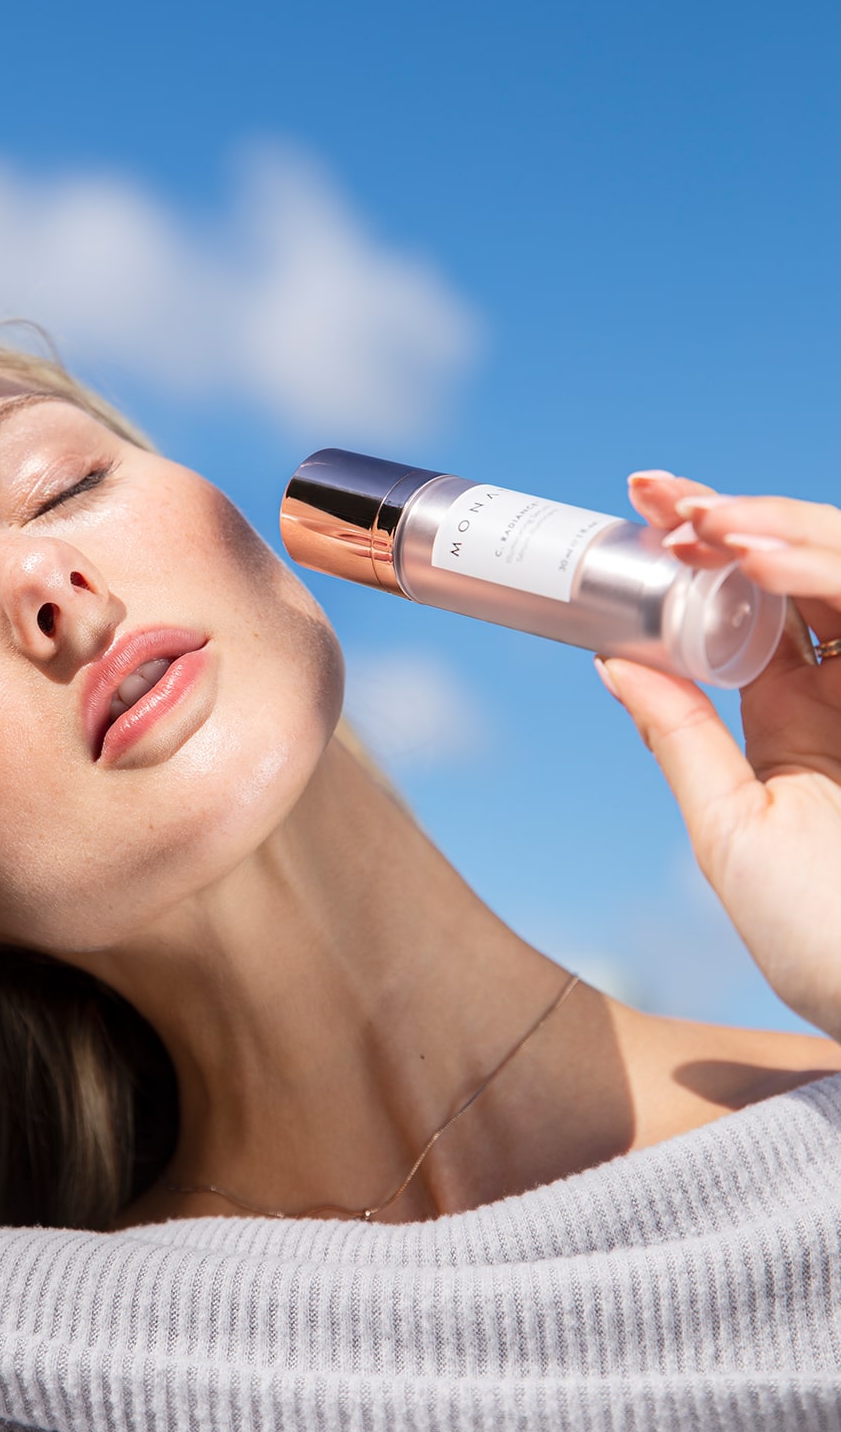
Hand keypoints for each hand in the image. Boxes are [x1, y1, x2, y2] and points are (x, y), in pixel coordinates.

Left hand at [596, 470, 840, 1039]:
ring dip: (776, 533)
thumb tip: (610, 658)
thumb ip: (682, 737)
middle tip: (659, 494)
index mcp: (799, 716)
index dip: (701, 555)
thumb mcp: (728, 827)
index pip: (751, 608)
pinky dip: (820, 574)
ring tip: (700, 517)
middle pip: (800, 574)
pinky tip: (755, 561)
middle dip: (734, 521)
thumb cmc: (815, 937)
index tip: (641, 514)